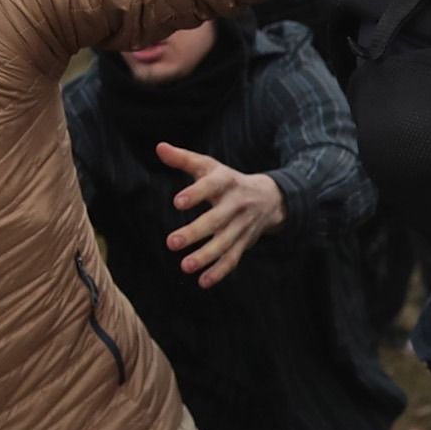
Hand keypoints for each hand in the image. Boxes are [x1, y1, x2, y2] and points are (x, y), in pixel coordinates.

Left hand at [155, 142, 286, 286]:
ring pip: (225, 243)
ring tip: (185, 266)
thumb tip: (159, 147)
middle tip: (171, 243)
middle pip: (217, 220)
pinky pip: (233, 259)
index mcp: (227, 182)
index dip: (196, 194)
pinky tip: (203, 282)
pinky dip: (220, 272)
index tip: (177, 202)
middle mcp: (236, 205)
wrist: (270, 198)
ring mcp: (241, 226)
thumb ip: (184, 159)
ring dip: (206, 256)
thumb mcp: (210, 167)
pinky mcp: (244, 243)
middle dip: (195, 232)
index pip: (212, 186)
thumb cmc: (229, 181)